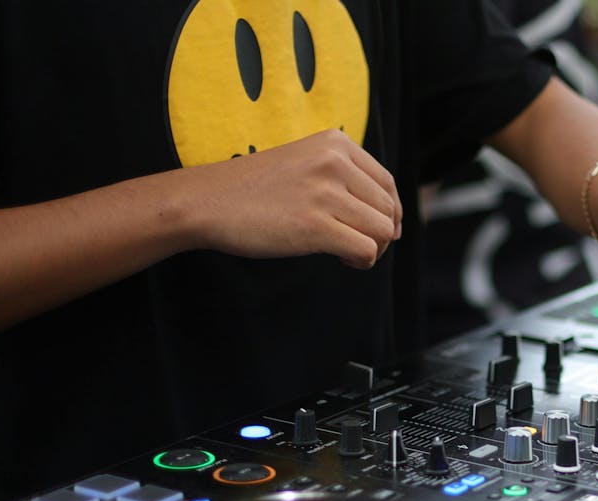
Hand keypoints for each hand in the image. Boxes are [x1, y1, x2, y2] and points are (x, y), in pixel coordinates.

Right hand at [183, 129, 402, 268]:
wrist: (206, 202)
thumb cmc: (255, 190)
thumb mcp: (305, 163)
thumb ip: (344, 178)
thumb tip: (392, 220)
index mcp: (335, 142)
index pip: (386, 183)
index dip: (389, 214)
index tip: (374, 230)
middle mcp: (334, 162)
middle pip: (387, 210)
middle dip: (380, 235)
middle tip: (353, 245)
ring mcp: (325, 192)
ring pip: (382, 231)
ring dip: (372, 250)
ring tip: (346, 252)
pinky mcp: (315, 225)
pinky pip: (366, 250)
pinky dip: (361, 261)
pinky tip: (340, 259)